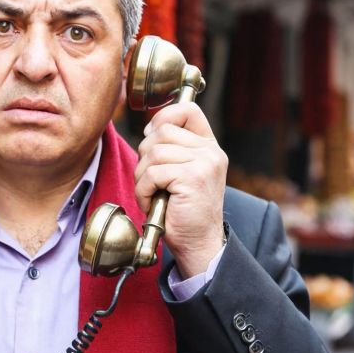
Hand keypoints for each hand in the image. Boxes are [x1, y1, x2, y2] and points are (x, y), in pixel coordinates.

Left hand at [135, 102, 227, 278]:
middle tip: (150, 180)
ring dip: (142, 176)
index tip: (152, 137)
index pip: (187, 109)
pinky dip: (144, 190)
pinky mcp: (192, 178)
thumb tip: (149, 129)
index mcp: (209, 146)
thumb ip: (172, 148)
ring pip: (154, 152)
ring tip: (151, 194)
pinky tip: (152, 202)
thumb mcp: (181, 172)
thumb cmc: (183, 211)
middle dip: (145, 156)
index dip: (164, 117)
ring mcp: (204, 163)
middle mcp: (211, 151)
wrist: (199, 243)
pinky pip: (153, 173)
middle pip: (162, 131)